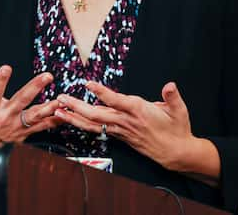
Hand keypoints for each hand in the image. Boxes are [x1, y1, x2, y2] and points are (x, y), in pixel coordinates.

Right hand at [0, 65, 62, 147]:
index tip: (6, 68)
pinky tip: (63, 115)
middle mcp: (5, 115)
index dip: (0, 80)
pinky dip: (53, 121)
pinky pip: (41, 127)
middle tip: (46, 76)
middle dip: (35, 87)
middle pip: (22, 99)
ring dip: (49, 106)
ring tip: (60, 99)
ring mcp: (16, 125)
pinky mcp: (23, 132)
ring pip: (35, 113)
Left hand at [53, 81, 209, 171]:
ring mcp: (120, 129)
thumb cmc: (177, 128)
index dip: (102, 92)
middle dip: (77, 106)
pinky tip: (69, 119)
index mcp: (138, 111)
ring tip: (57, 110)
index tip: (88, 84)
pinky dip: (81, 124)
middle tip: (61, 98)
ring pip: (93, 123)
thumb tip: (170, 85)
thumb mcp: (179, 111)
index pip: (116, 100)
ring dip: (74, 117)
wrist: (176, 152)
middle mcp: (125, 121)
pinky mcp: (118, 134)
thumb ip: (172, 97)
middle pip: (97, 114)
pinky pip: (96, 129)